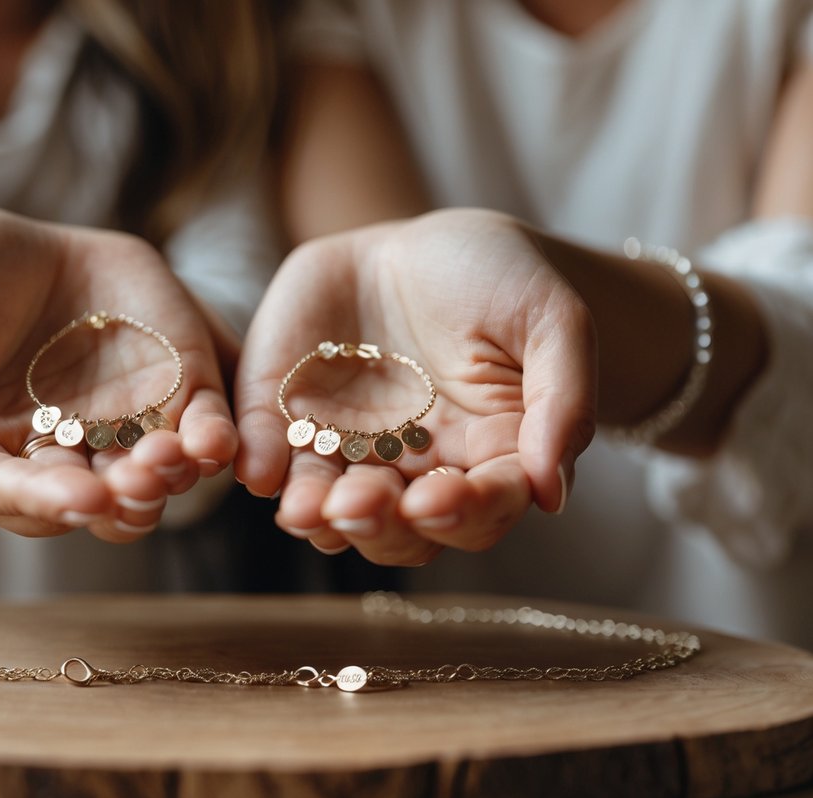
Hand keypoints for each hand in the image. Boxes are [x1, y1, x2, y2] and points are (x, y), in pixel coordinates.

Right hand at [0, 205, 235, 540]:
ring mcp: (105, 432)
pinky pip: (190, 431)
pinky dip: (208, 441)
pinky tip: (218, 439)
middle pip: (78, 501)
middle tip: (138, 482)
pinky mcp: (160, 395)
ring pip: (140, 482)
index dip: (37, 498)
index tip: (78, 499)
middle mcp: (40, 457)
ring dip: (165, 480)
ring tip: (180, 457)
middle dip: (113, 500)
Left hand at [235, 208, 596, 564]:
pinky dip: (262, 468)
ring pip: (330, 511)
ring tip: (307, 509)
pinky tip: (258, 470)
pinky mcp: (289, 420)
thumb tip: (551, 493)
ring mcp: (348, 452)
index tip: (437, 501)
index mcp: (486, 458)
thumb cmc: (501, 279)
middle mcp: (414, 472)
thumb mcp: (552, 321)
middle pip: (399, 531)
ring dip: (318, 517)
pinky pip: (271, 457)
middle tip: (361, 502)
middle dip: (379, 525)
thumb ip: (562, 401)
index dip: (462, 514)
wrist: (418, 244)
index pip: (482, 510)